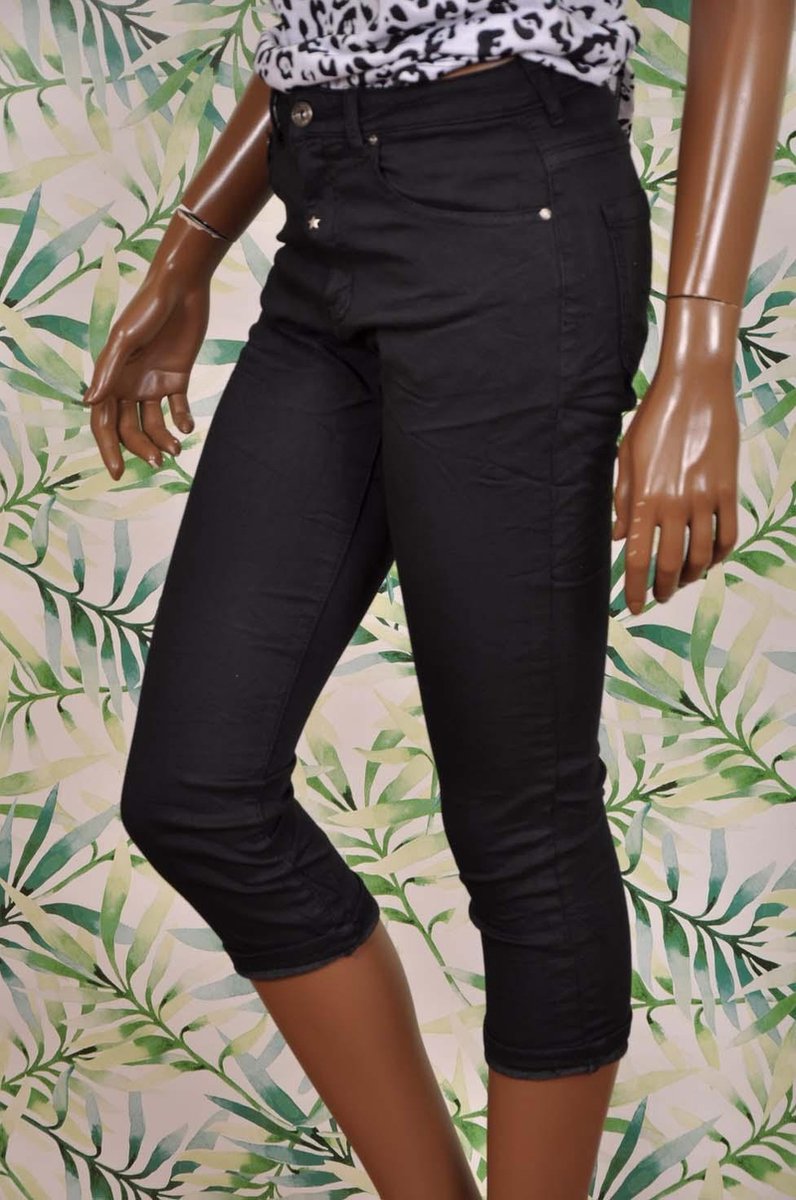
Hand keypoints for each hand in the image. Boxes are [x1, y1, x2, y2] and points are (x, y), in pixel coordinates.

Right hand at [83, 270, 210, 479]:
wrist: (182, 288)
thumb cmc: (148, 308)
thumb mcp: (126, 339)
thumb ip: (109, 370)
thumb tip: (90, 402)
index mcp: (111, 377)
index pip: (104, 422)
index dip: (108, 448)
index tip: (117, 472)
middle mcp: (129, 383)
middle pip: (130, 429)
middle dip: (141, 448)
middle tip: (159, 461)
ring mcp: (153, 381)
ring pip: (153, 424)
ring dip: (163, 440)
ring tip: (176, 449)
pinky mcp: (177, 376)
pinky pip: (177, 408)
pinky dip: (182, 421)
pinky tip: (186, 426)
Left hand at [612, 362, 739, 614]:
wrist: (694, 387)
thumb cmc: (653, 419)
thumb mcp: (626, 457)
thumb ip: (621, 500)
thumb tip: (619, 537)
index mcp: (644, 498)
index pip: (637, 558)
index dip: (634, 587)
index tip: (633, 605)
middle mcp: (675, 503)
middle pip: (669, 563)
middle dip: (661, 588)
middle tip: (657, 598)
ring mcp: (705, 497)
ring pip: (701, 555)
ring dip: (690, 575)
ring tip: (681, 581)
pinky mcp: (728, 488)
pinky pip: (728, 533)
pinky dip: (719, 554)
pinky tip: (710, 559)